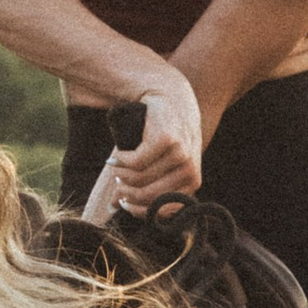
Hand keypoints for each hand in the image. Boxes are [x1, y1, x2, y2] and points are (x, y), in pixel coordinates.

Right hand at [107, 79, 201, 214]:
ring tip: (115, 167)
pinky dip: (120, 162)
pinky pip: (135, 162)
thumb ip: (149, 184)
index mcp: (192, 181)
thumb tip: (115, 206)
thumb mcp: (165, 162)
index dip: (139, 210)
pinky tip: (115, 157)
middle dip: (126, 193)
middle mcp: (189, 170)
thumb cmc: (166, 134)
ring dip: (120, 175)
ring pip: (139, 178)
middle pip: (148, 195)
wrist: (171, 97)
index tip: (123, 202)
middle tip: (115, 184)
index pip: (163, 210)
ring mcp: (179, 154)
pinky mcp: (165, 140)